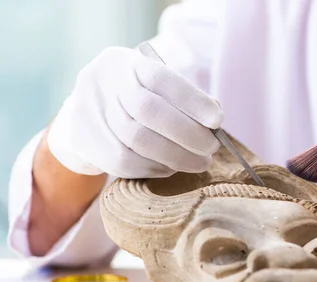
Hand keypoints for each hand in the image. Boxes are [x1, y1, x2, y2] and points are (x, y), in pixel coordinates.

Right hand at [47, 46, 223, 177]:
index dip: (193, 101)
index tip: (218, 121)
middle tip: (211, 149)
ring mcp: (90, 112)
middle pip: (149, 111)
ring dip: (176, 157)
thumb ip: (182, 100)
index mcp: (128, 64)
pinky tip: (171, 168)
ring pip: (137, 141)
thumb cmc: (135, 100)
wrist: (85, 113)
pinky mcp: (85, 141)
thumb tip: (214, 120)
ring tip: (198, 162)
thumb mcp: (155, 88)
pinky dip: (154, 169)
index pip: (162, 78)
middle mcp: (104, 83)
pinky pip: (124, 163)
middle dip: (188, 134)